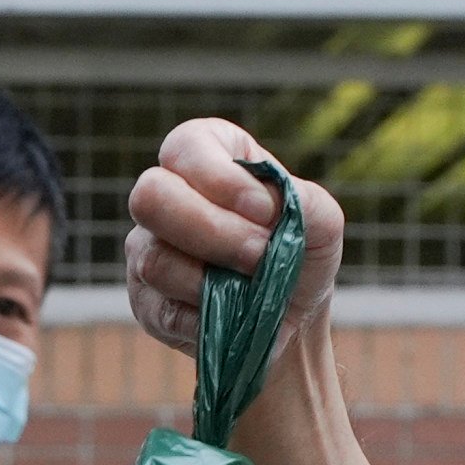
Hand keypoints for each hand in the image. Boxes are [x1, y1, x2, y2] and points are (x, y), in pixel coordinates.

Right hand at [121, 118, 344, 367]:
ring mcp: (147, 248)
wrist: (290, 316)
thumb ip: (302, 201)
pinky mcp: (144, 301)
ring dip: (210, 280)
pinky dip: (206, 318)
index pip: (186, 146)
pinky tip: (232, 317)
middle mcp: (166, 195)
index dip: (220, 178)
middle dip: (210, 230)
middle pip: (150, 196)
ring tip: (251, 291)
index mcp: (206, 155)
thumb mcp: (320, 221)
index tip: (265, 211)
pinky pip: (162, 310)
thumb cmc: (300, 254)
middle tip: (258, 254)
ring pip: (153, 259)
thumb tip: (263, 208)